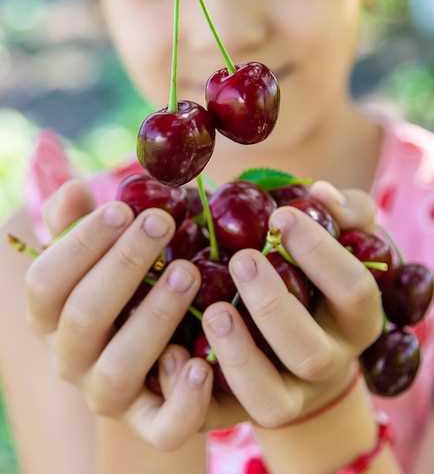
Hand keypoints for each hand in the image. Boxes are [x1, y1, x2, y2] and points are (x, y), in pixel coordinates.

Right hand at [25, 179, 212, 450]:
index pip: (46, 281)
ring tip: (189, 272)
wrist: (150, 354)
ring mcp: (108, 396)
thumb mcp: (97, 255)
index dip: (80, 243)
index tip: (123, 207)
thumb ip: (78, 224)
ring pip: (119, 369)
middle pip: (83, 317)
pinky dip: (182, 400)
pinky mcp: (151, 424)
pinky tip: (203, 360)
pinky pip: (162, 428)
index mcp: (50, 316)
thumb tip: (74, 189)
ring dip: (153, 317)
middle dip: (122, 265)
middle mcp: (70, 359)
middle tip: (162, 223)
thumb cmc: (123, 287)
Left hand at [193, 181, 381, 429]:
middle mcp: (325, 365)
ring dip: (239, 355)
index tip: (282, 215)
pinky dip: (191, 392)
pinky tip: (172, 351)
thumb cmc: (310, 277)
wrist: (287, 344)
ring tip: (212, 310)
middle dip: (274, 306)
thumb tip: (323, 194)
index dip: (322, 255)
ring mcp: (282, 396)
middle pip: (310, 354)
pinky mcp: (234, 412)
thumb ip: (342, 214)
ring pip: (269, 402)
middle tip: (242, 259)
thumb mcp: (335, 241)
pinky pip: (215, 419)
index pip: (354, 291)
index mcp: (353, 321)